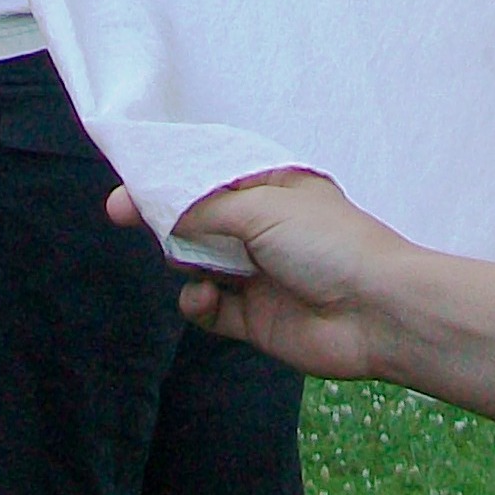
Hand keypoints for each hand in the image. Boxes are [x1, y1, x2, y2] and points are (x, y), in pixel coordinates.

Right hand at [106, 170, 419, 381]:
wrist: (374, 311)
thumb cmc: (327, 243)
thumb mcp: (261, 209)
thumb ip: (205, 208)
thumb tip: (163, 208)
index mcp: (271, 187)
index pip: (211, 175)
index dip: (171, 175)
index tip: (130, 176)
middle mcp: (263, 228)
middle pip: (198, 218)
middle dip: (162, 216)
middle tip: (119, 212)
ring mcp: (258, 273)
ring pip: (200, 262)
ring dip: (183, 259)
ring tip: (179, 257)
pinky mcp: (256, 319)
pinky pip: (212, 309)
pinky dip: (199, 303)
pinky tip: (202, 298)